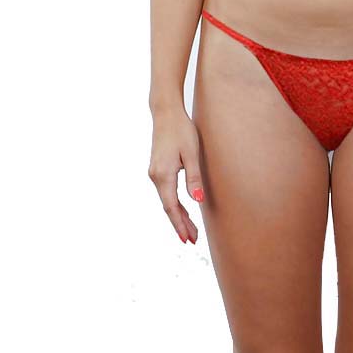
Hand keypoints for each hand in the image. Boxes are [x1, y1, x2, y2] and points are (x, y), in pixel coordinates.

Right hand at [147, 108, 205, 243]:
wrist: (166, 113)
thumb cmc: (181, 130)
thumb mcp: (192, 153)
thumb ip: (194, 178)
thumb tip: (198, 200)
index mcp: (163, 174)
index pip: (172, 206)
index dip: (180, 224)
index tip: (187, 239)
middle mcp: (155, 176)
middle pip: (168, 207)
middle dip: (180, 224)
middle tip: (192, 240)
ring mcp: (154, 173)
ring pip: (167, 200)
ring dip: (178, 215)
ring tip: (191, 230)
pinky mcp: (157, 169)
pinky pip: (166, 192)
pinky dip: (174, 204)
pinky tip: (183, 210)